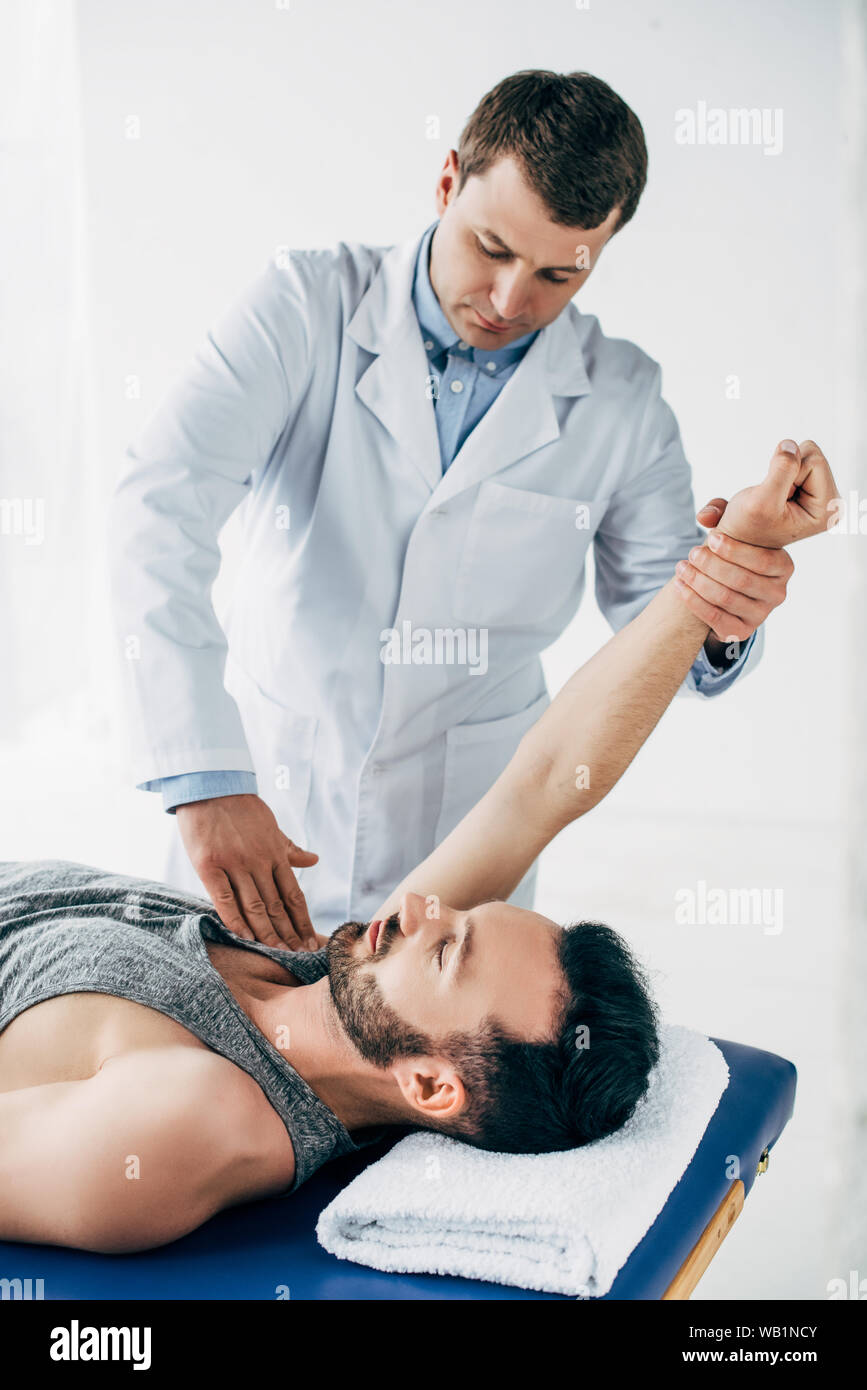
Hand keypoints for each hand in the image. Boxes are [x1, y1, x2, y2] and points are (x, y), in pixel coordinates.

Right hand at [176, 793, 319, 948]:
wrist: (210, 786)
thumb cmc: (241, 809)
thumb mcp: (271, 826)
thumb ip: (289, 848)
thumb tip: (314, 861)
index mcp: (274, 852)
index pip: (292, 894)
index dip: (302, 920)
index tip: (309, 941)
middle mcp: (258, 860)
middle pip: (276, 905)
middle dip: (288, 933)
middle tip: (298, 956)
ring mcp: (233, 863)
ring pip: (253, 906)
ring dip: (266, 933)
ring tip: (276, 952)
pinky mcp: (209, 865)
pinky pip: (224, 898)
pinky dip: (235, 919)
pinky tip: (244, 936)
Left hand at [674, 439, 839, 643]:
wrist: (723, 579)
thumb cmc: (733, 546)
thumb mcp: (735, 522)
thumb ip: (728, 506)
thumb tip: (713, 505)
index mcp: (784, 565)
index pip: (764, 560)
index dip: (736, 549)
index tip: (710, 536)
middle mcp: (778, 591)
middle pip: (742, 581)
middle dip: (712, 565)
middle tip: (690, 552)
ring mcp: (761, 613)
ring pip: (725, 598)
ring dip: (699, 581)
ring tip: (680, 565)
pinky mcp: (741, 630)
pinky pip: (716, 619)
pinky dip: (694, 601)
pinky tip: (679, 585)